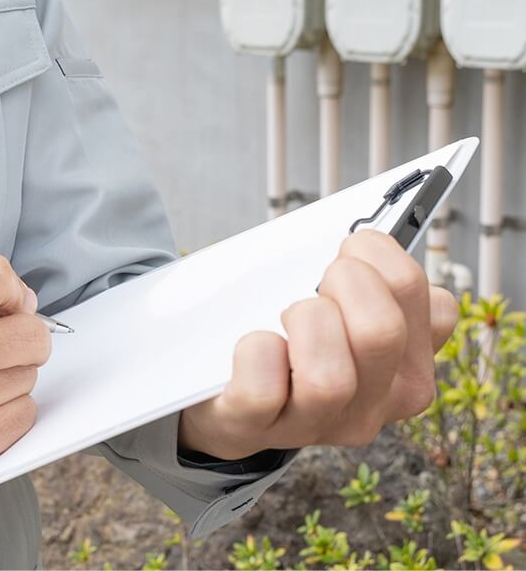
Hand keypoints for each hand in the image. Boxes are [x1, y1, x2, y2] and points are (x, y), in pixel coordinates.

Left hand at [178, 230, 458, 459]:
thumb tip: (361, 238)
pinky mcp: (256, 427)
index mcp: (407, 367)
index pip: (434, 304)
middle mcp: (376, 404)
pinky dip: (252, 353)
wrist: (231, 401)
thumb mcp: (343, 306)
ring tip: (283, 322)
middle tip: (315, 283)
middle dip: (343, 282)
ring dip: (299, 325)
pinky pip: (262, 389)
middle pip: (383, 331)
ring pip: (329, 377)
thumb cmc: (294, 340)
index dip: (380, 257)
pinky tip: (252, 347)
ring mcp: (316, 424)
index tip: (349, 256)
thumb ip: (365, 275)